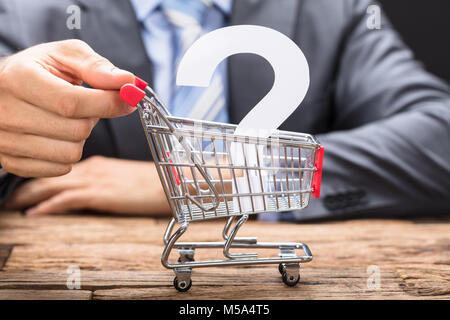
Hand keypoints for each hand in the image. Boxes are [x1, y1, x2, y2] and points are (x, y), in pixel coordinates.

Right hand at [0, 40, 135, 177]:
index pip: (71, 102)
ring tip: (69, 119)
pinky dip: (68, 153)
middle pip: (76, 130)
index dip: (108, 103)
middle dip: (93, 117)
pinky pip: (59, 168)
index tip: (129, 98)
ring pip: (71, 153)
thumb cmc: (39, 70)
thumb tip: (128, 82)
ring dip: (80, 137)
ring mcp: (6, 141)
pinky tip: (59, 135)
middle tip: (86, 105)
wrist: (3, 89)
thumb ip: (96, 66)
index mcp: (18, 79)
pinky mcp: (12, 162)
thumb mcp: (65, 55)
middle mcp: (6, 112)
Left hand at [3, 156, 170, 215]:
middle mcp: (92, 168)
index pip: (60, 165)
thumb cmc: (155, 181)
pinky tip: (33, 214)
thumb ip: (106, 180)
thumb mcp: (125, 178)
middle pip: (50, 172)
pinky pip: (66, 199)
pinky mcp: (100, 193)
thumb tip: (91, 190)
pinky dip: (47, 207)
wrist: (174, 182)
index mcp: (98, 163)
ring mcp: (96, 179)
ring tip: (11, 203)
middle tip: (8, 191)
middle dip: (26, 182)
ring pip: (52, 184)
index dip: (39, 171)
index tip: (24, 180)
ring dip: (29, 194)